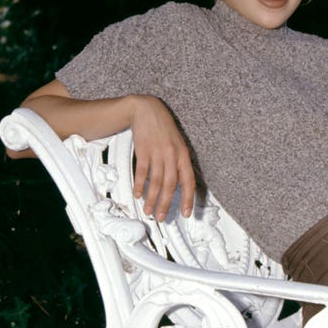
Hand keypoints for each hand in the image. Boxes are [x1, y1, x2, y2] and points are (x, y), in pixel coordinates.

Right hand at [129, 95, 195, 219]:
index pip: (189, 181)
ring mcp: (158, 152)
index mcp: (183, 155)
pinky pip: (142, 171)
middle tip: (161, 217)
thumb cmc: (163, 129)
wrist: (147, 110)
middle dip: (166, 204)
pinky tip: (138, 194)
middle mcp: (172, 155)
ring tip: (148, 210)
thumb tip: (179, 183)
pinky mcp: (143, 149)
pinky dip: (140, 185)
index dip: (188, 199)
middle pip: (171, 185)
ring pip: (156, 181)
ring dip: (152, 198)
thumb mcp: (177, 144)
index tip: (187, 213)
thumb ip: (178, 163)